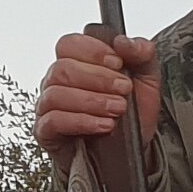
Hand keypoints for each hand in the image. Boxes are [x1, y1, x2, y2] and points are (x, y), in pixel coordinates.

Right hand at [33, 32, 159, 156]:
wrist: (132, 150)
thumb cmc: (133, 111)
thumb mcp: (146, 78)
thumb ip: (141, 52)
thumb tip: (123, 41)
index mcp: (76, 61)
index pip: (69, 44)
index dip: (93, 50)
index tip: (118, 63)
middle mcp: (57, 80)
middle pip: (63, 68)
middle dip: (99, 79)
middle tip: (124, 90)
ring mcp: (48, 105)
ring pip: (56, 94)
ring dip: (92, 101)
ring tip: (118, 109)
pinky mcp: (46, 131)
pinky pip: (53, 120)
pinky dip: (81, 121)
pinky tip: (104, 124)